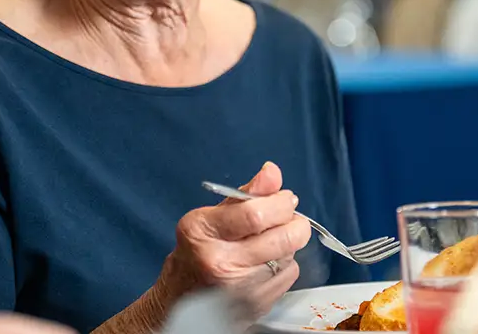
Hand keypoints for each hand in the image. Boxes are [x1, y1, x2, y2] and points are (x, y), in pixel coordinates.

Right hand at [159, 161, 311, 316]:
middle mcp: (219, 263)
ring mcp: (239, 289)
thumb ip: (246, 193)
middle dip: (296, 224)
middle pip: (281, 239)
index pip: (255, 215)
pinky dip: (285, 265)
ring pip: (288, 257)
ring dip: (288, 245)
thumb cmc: (198, 249)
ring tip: (270, 242)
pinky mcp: (255, 306)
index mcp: (203, 232)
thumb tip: (273, 172)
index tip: (286, 199)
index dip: (280, 203)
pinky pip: (288, 276)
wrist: (180, 297)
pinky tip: (266, 264)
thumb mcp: (212, 215)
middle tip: (292, 218)